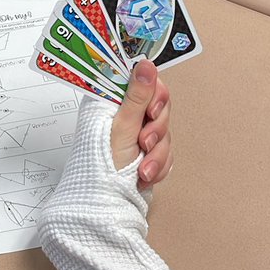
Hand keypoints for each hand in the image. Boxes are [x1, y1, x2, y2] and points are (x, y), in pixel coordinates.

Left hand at [109, 58, 171, 187]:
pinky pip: (166, 150)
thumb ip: (137, 96)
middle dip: (156, 129)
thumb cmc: (104, 167)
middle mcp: (123, 115)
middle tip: (144, 141)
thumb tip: (145, 65)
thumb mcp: (122, 128)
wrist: (109, 204)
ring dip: (156, 153)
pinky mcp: (146, 151)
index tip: (150, 109)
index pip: (141, 80)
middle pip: (158, 106)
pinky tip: (145, 175)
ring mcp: (136, 133)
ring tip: (142, 167)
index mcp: (110, 102)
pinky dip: (158, 165)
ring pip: (164, 130)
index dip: (153, 93)